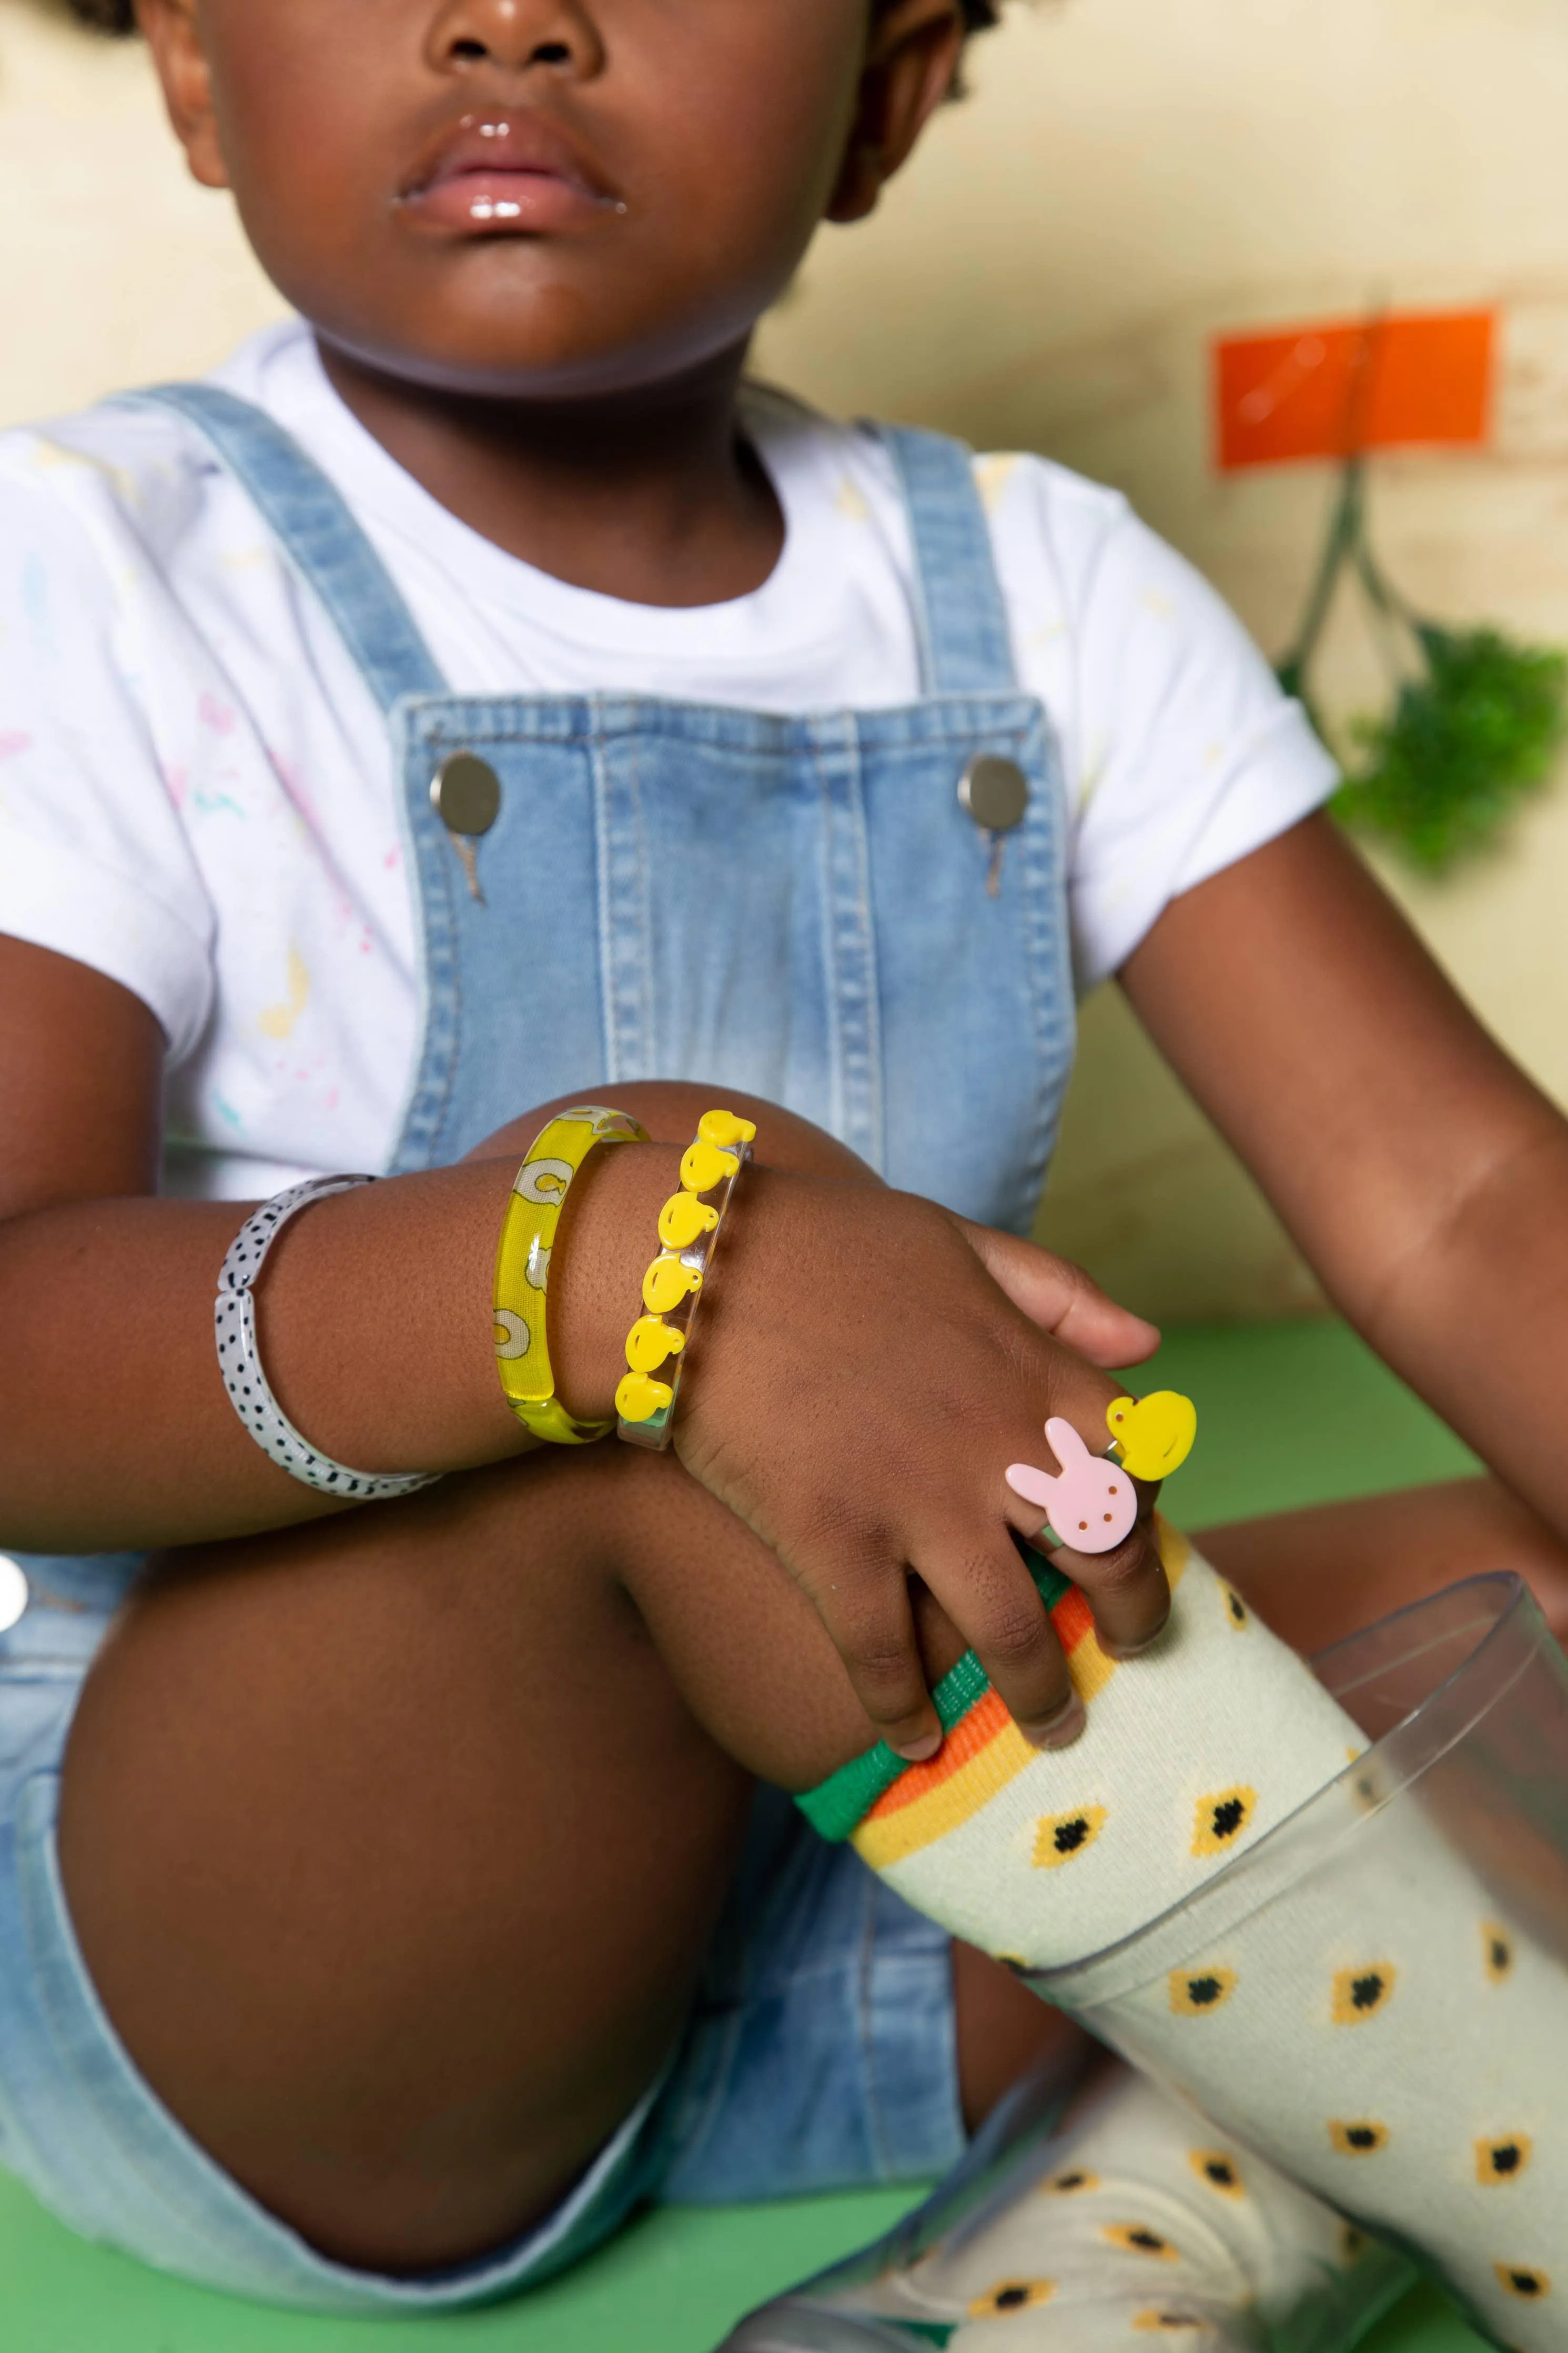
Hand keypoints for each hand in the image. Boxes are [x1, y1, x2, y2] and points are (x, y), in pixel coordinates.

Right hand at [675, 1170, 1170, 1760]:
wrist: (696, 1266)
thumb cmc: (826, 1242)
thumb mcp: (960, 1240)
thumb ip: (1057, 1293)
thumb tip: (1151, 1339)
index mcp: (1030, 1369)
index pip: (1139, 1454)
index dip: (1150, 1502)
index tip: (1138, 1531)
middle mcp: (992, 1445)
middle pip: (1105, 1554)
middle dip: (1133, 1616)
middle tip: (1128, 1651)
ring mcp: (914, 1501)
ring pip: (1012, 1630)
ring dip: (1041, 1693)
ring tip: (1053, 1729)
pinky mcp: (831, 1541)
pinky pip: (881, 1653)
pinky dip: (902, 1710)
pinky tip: (912, 1742)